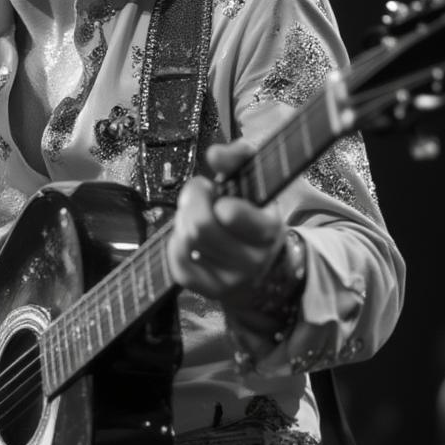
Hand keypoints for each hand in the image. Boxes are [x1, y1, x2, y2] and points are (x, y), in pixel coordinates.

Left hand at [166, 140, 287, 305]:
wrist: (266, 265)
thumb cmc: (253, 216)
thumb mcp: (254, 182)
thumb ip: (238, 158)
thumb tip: (215, 154)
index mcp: (268, 228)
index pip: (231, 214)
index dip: (212, 198)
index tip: (213, 190)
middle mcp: (253, 257)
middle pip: (201, 226)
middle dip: (191, 203)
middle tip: (197, 195)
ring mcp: (233, 278)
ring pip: (188, 243)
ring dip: (183, 222)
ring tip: (195, 216)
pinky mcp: (212, 290)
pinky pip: (180, 268)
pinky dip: (176, 247)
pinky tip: (185, 238)